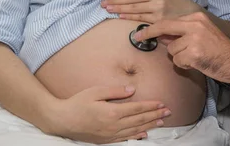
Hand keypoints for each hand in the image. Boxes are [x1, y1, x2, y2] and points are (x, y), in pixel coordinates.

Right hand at [46, 85, 170, 143]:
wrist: (61, 120)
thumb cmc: (77, 103)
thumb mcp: (96, 91)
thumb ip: (116, 91)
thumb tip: (133, 89)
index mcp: (113, 112)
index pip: (137, 108)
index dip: (151, 106)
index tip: (162, 103)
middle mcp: (114, 125)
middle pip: (139, 120)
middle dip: (155, 115)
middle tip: (168, 112)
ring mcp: (110, 134)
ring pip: (135, 130)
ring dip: (150, 125)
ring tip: (161, 122)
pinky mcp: (106, 140)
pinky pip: (125, 139)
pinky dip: (137, 136)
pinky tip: (144, 134)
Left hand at [101, 0, 202, 22]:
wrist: (188, 12)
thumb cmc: (171, 0)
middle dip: (115, 2)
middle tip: (103, 4)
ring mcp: (158, 8)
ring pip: (134, 9)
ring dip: (119, 10)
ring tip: (108, 10)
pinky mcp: (159, 19)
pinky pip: (141, 18)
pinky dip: (129, 17)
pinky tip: (120, 16)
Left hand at [134, 12, 229, 81]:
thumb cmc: (217, 49)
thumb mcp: (201, 33)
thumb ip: (183, 32)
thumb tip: (161, 35)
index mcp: (196, 18)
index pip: (169, 21)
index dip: (152, 27)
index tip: (140, 32)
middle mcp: (195, 25)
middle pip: (164, 28)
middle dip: (149, 34)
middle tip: (137, 38)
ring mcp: (195, 39)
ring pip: (171, 49)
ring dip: (178, 56)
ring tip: (193, 57)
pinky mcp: (194, 53)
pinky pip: (177, 60)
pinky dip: (183, 65)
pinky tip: (195, 63)